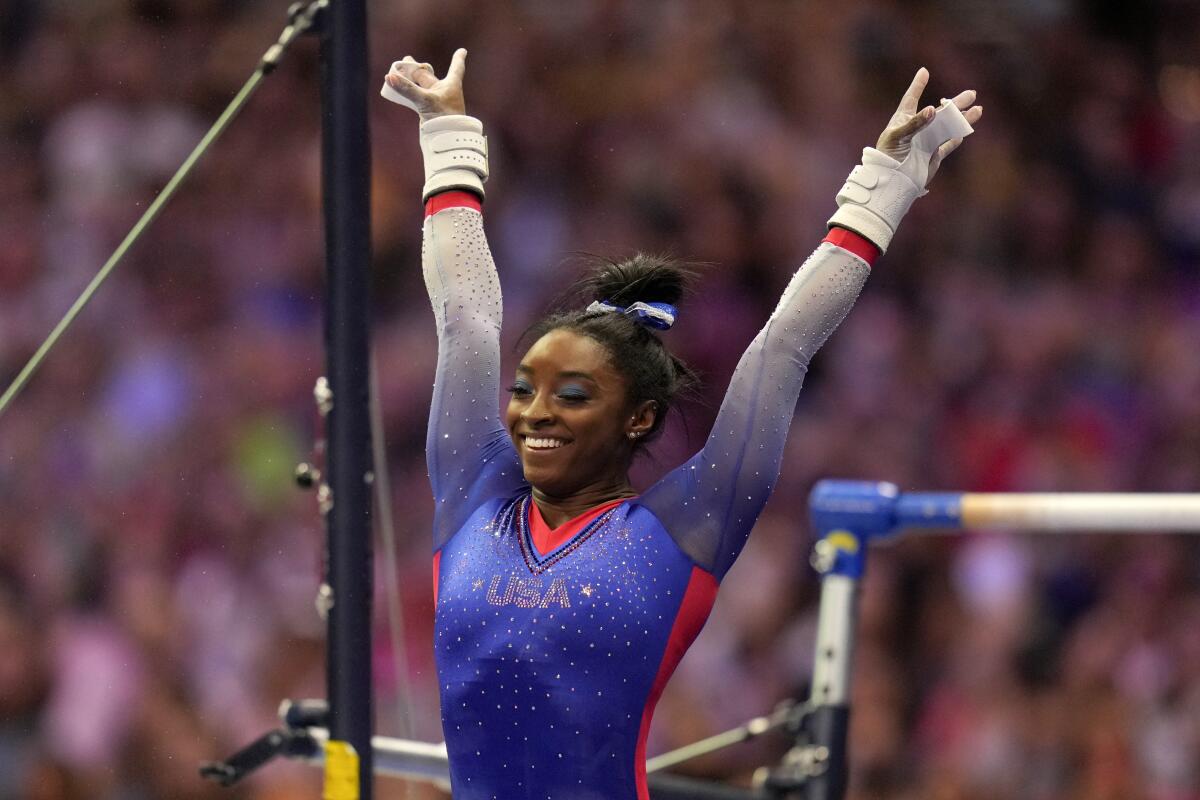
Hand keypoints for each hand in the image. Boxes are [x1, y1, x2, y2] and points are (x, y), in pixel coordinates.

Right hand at [384, 49, 467, 120]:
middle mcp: (444, 91)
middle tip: (406, 59)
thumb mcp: (425, 101)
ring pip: (420, 86)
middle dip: (417, 68)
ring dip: (410, 79)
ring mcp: (435, 101)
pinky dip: (407, 92)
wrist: (447, 140)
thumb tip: (390, 77)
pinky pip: (416, 97)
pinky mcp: (428, 111)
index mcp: (451, 85)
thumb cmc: (444, 119)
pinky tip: (397, 89)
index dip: (458, 58)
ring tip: (398, 71)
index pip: (456, 68)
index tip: (463, 51)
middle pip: (428, 75)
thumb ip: (407, 89)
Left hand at [875, 68, 982, 185]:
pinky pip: (948, 144)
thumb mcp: (897, 137)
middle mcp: (917, 129)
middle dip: (955, 103)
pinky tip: (966, 129)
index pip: (911, 98)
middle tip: (972, 93)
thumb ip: (915, 124)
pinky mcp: (933, 155)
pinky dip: (957, 137)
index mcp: (903, 120)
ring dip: (962, 119)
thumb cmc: (887, 156)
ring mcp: (926, 142)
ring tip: (978, 110)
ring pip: (948, 127)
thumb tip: (932, 109)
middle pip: (939, 112)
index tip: (924, 71)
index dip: (918, 85)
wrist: (891, 181)